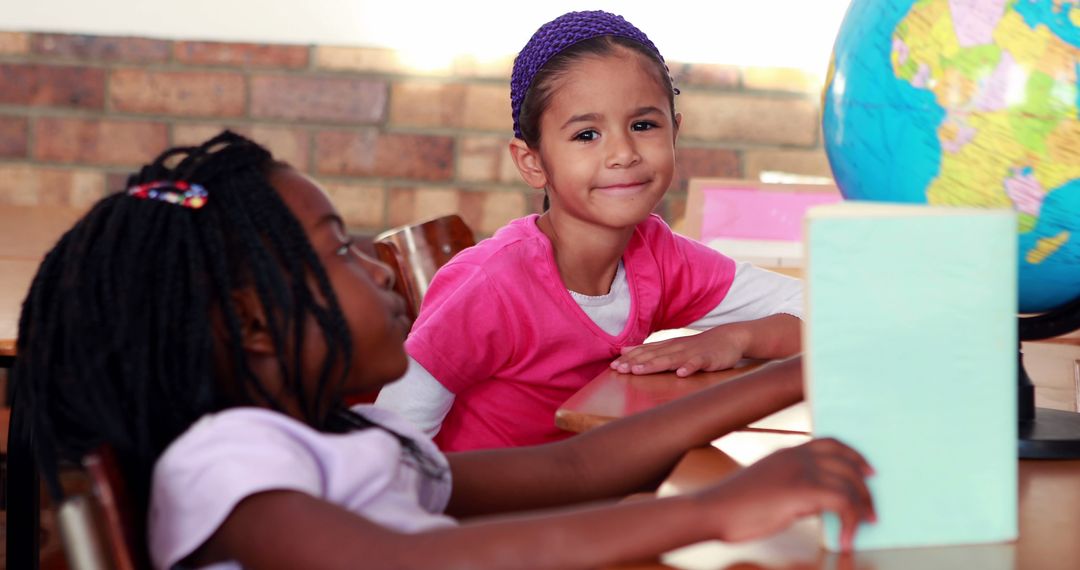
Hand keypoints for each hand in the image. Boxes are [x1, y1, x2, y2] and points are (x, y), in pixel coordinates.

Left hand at [611, 327, 746, 376]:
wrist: (729, 338)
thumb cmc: (698, 346)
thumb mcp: (672, 346)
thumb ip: (650, 349)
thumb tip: (624, 350)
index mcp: (667, 347)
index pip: (645, 352)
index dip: (629, 360)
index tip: (613, 367)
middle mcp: (676, 348)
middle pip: (653, 356)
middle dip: (635, 362)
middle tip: (619, 370)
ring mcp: (691, 353)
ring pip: (670, 359)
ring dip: (654, 364)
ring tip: (639, 371)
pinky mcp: (707, 359)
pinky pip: (697, 364)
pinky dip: (689, 368)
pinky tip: (681, 374)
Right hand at [699, 438, 875, 550]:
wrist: (712, 510)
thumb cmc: (734, 506)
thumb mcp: (768, 487)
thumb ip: (794, 487)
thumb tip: (819, 502)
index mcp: (787, 452)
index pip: (831, 444)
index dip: (854, 456)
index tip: (869, 471)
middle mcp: (796, 456)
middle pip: (847, 463)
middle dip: (865, 487)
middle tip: (873, 509)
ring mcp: (800, 471)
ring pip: (849, 483)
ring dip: (862, 507)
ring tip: (864, 526)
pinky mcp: (801, 490)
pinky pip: (842, 503)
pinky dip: (850, 523)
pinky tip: (846, 539)